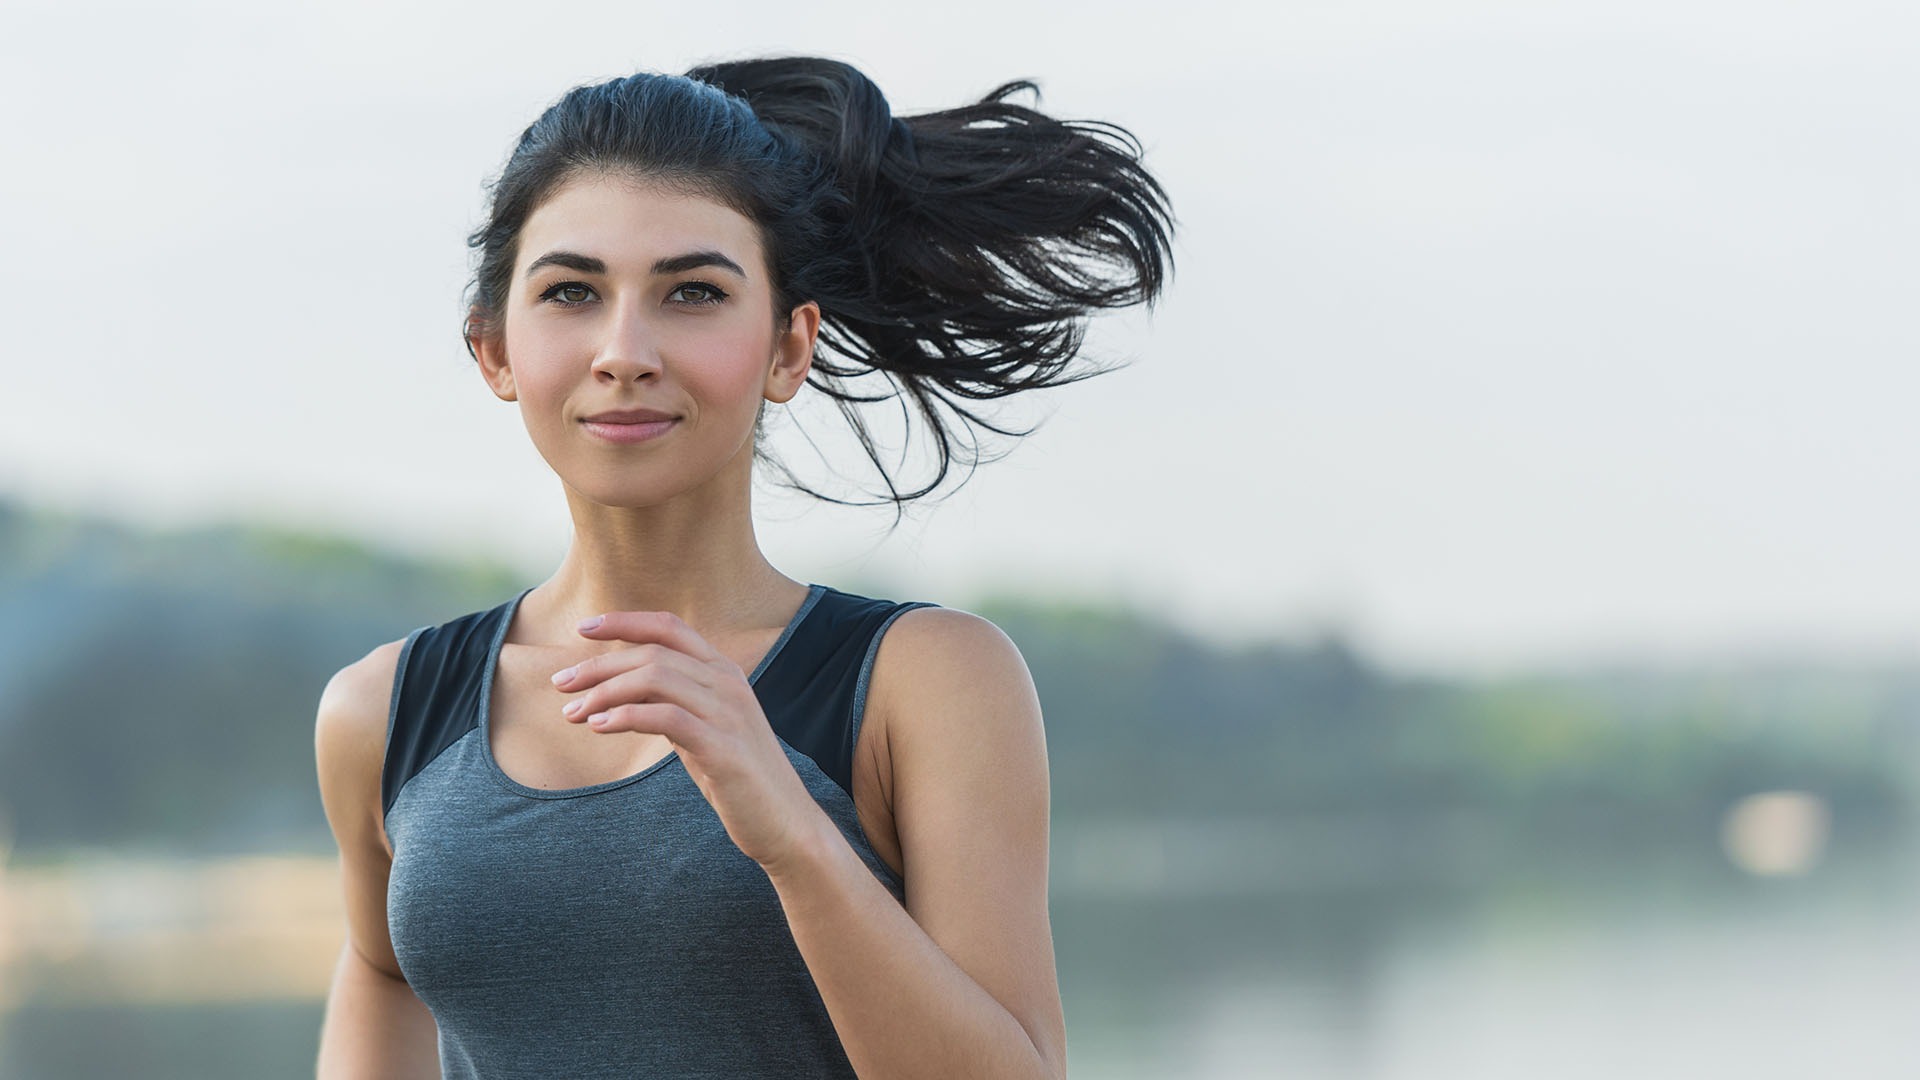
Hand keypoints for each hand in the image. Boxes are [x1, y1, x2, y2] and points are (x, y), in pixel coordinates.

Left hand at [549, 610, 828, 871]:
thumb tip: (624, 690)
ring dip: (605, 691)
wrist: (785, 824)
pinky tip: (600, 726)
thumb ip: (674, 703)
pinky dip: (627, 716)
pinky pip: (666, 717)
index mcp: (724, 672)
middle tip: (561, 684)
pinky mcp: (723, 747)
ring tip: (574, 713)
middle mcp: (728, 683)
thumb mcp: (704, 728)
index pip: (669, 627)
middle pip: (652, 653)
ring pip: (656, 677)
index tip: (583, 628)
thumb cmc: (738, 777)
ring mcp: (728, 713)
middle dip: (599, 665)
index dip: (625, 621)